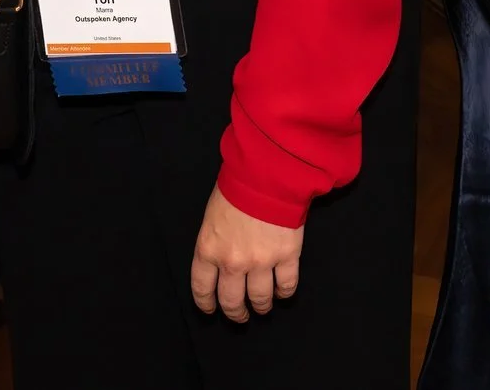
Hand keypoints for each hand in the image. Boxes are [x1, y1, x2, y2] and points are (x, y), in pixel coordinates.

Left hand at [189, 187, 302, 321]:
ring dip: (261, 306)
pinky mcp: (287, 256)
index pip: (202, 289)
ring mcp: (261, 262)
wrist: (267, 173)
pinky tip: (282, 291)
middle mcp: (232, 263)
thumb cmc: (236, 186)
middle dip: (236, 313)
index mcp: (208, 250)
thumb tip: (221, 256)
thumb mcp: (212, 215)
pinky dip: (285, 292)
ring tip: (263, 306)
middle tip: (241, 316)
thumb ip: (215, 241)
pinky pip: (287, 285)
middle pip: (232, 301)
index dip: (206, 304)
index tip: (211, 309)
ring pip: (260, 299)